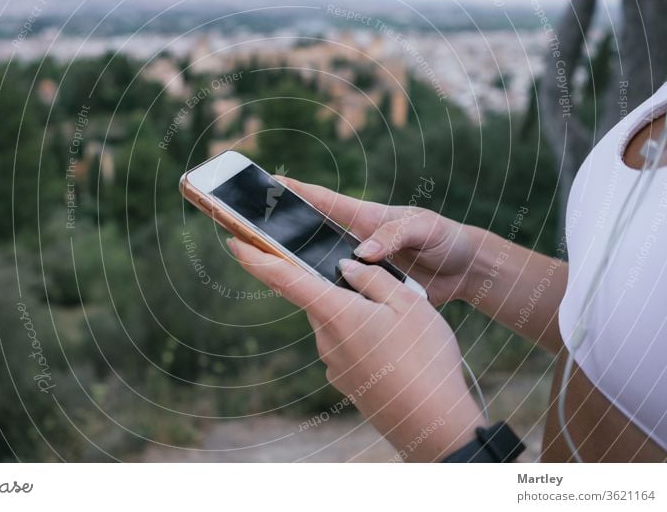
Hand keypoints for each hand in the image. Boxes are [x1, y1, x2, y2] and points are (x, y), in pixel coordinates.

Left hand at [227, 237, 484, 460]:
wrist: (433, 423)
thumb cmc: (423, 357)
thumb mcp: (408, 302)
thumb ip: (373, 278)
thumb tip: (345, 268)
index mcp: (335, 311)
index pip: (284, 278)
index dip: (256, 258)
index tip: (233, 242)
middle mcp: (325, 338)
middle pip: (321, 300)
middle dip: (342, 292)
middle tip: (385, 294)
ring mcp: (333, 363)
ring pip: (337, 324)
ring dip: (358, 318)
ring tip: (401, 328)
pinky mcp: (345, 381)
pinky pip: (348, 348)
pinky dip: (365, 342)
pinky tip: (396, 353)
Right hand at [279, 177, 480, 305]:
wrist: (465, 272)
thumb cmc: (446, 238)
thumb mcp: (425, 228)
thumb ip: (395, 234)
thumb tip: (363, 253)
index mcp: (365, 218)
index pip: (323, 201)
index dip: (296, 191)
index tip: (267, 182)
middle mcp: (354, 241)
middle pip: (311, 235)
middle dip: (281, 231)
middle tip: (249, 230)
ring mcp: (359, 268)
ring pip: (320, 268)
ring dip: (297, 269)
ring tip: (264, 269)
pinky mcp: (367, 292)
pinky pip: (340, 295)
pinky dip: (324, 298)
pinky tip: (306, 305)